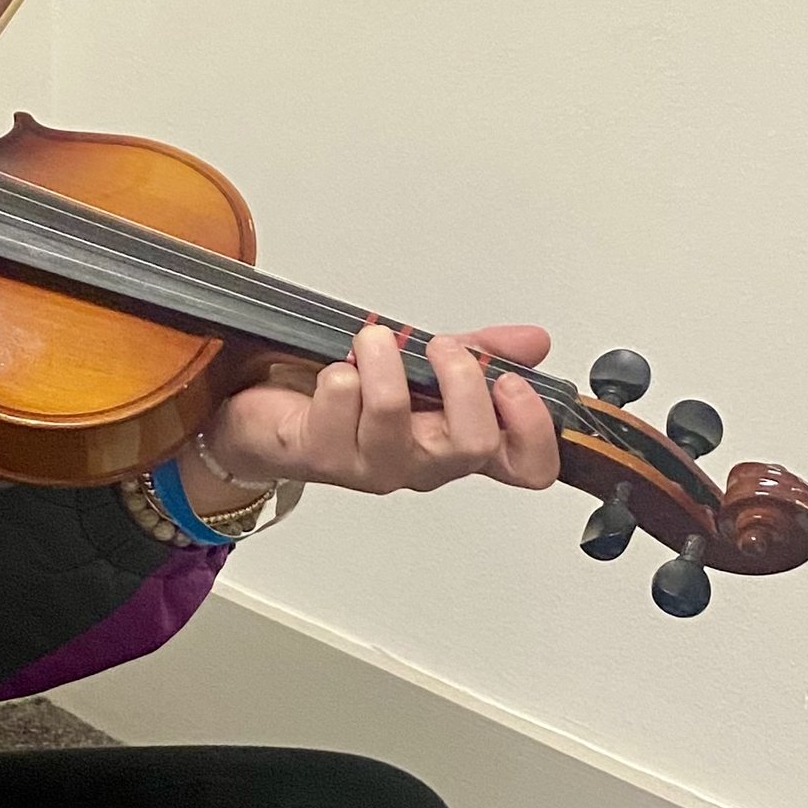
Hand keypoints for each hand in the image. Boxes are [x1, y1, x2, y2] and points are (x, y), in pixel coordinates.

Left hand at [194, 320, 561, 504]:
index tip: (513, 384)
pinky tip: (333, 371)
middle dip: (462, 379)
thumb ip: (481, 354)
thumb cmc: (353, 397)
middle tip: (441, 347)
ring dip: (384, 361)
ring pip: (394, 417)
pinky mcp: (323, 454)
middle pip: (473, 445)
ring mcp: (373, 464)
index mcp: (457, 443)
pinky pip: (339, 404)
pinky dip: (339, 374)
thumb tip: (533, 342)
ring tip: (372, 341)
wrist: (273, 418)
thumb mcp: (425, 366)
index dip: (534, 431)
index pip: (526, 466)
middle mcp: (422, 463)